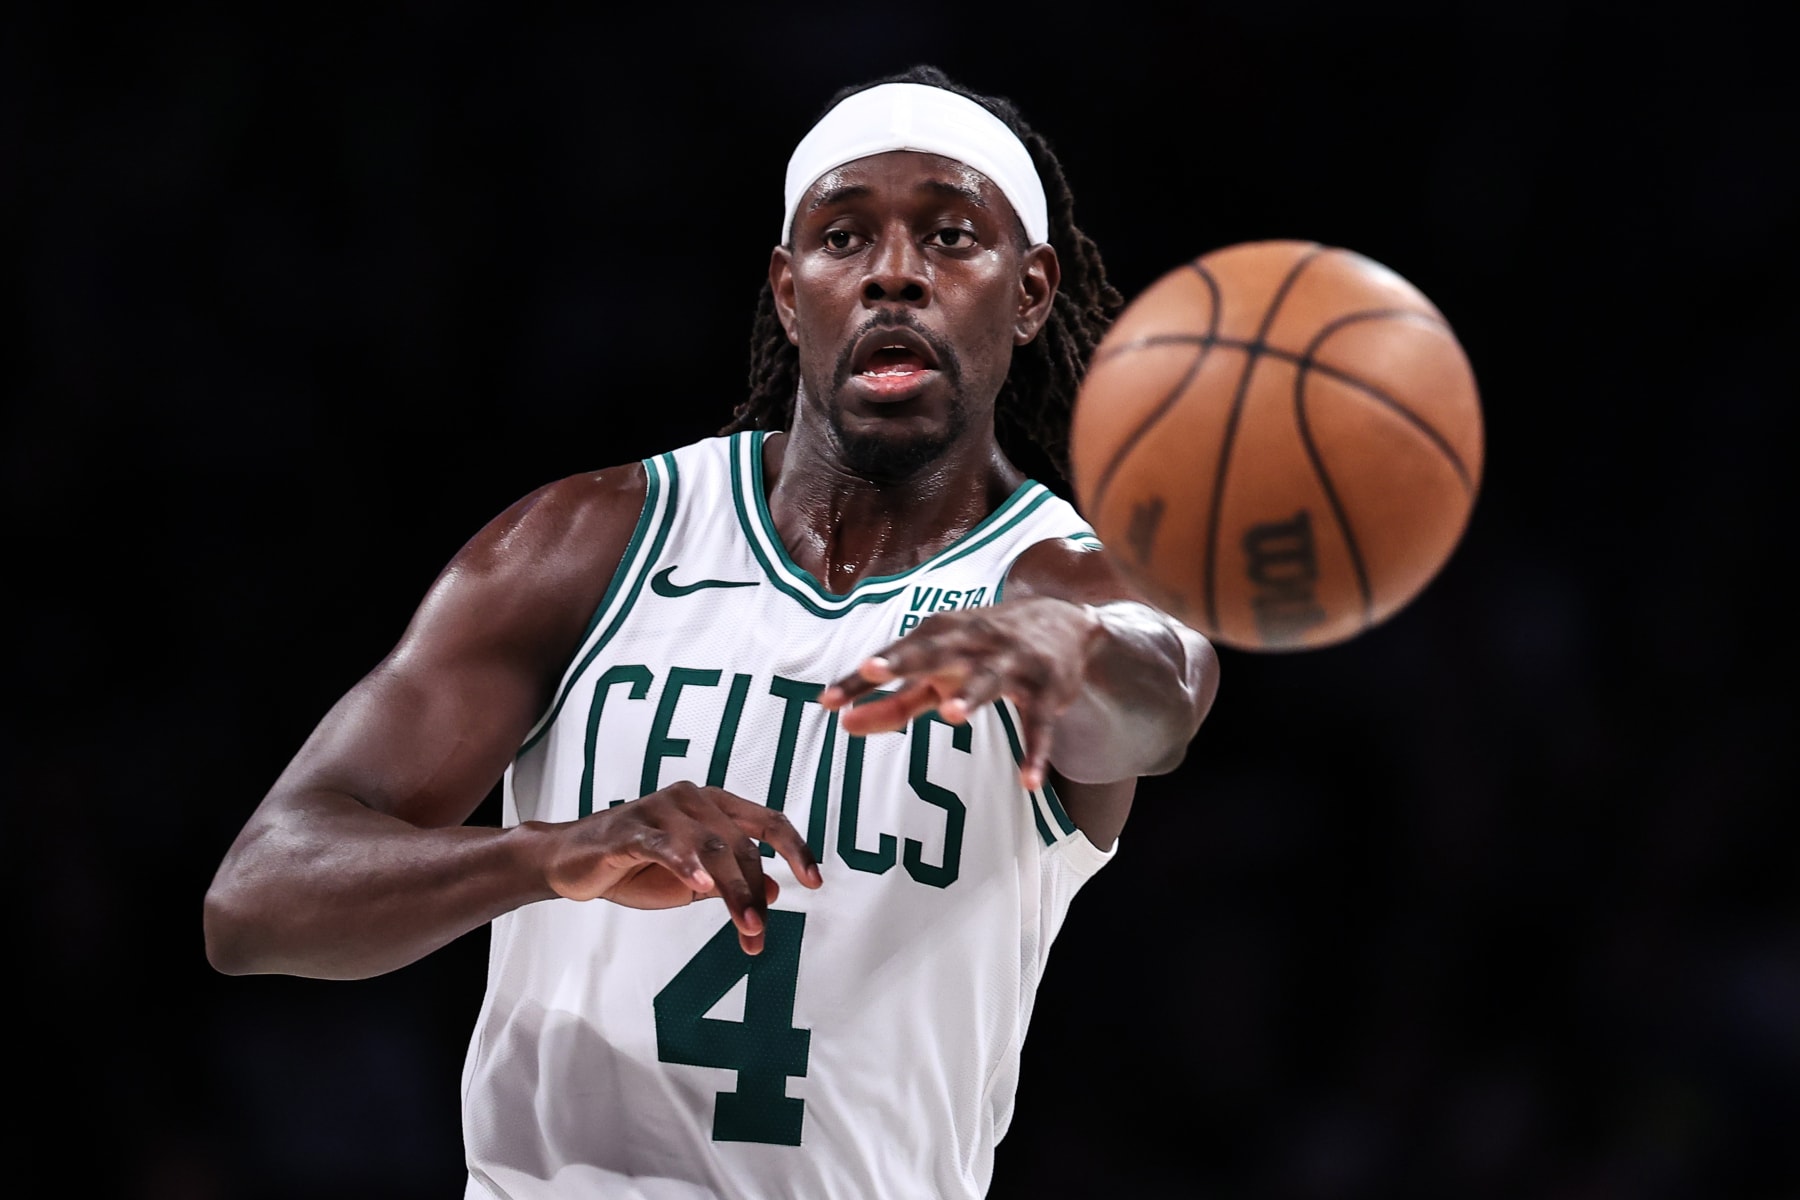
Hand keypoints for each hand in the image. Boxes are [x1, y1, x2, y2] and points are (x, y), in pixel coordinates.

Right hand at [539, 782, 822, 954]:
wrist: (570, 863)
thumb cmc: (634, 867)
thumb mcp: (693, 881)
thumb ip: (730, 881)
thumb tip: (775, 890)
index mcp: (712, 806)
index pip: (766, 821)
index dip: (796, 848)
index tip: (814, 882)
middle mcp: (692, 800)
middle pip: (741, 844)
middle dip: (755, 892)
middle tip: (759, 933)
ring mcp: (660, 810)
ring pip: (711, 846)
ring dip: (733, 889)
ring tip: (745, 925)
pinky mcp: (628, 829)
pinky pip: (664, 844)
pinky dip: (686, 863)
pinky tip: (701, 884)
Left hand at [817, 598, 1103, 790]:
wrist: (1063, 622)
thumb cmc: (984, 649)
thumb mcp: (939, 669)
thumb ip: (895, 699)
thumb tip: (842, 724)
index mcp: (941, 636)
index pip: (894, 659)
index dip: (860, 680)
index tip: (826, 701)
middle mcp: (973, 644)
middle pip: (933, 653)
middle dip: (903, 659)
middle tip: (873, 670)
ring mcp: (1011, 666)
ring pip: (987, 681)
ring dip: (969, 695)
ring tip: (950, 715)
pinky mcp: (1046, 692)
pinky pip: (1038, 725)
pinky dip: (1035, 752)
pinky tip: (1028, 782)